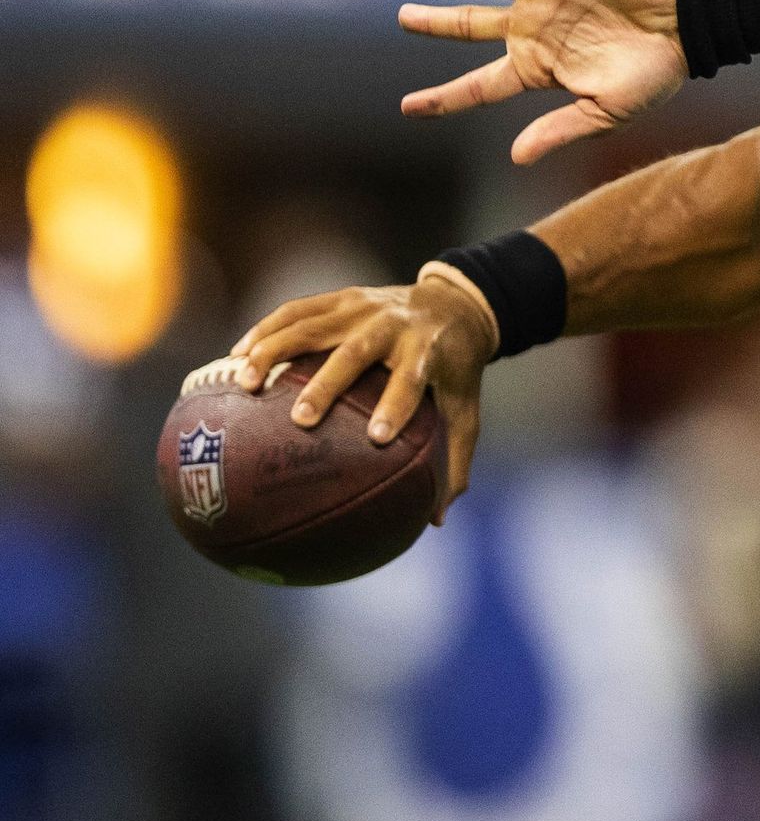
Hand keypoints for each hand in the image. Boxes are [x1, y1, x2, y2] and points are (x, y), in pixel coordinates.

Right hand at [230, 278, 495, 523]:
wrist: (453, 305)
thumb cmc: (453, 371)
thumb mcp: (464, 410)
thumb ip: (453, 461)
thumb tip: (435, 522)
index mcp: (428, 351)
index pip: (412, 379)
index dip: (396, 406)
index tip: (377, 438)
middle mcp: (394, 324)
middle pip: (357, 351)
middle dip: (328, 383)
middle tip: (301, 419)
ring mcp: (364, 306)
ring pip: (314, 324)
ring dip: (277, 351)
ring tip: (245, 385)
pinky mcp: (340, 297)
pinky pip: (296, 311)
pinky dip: (264, 332)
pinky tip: (234, 358)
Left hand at [399, 0, 685, 163]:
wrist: (685, 23)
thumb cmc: (652, 74)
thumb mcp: (605, 110)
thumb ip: (559, 129)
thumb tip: (516, 157)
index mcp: (538, 66)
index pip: (478, 85)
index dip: (442, 98)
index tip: (408, 107)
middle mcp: (532, 26)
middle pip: (469, 26)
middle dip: (435, 23)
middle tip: (404, 18)